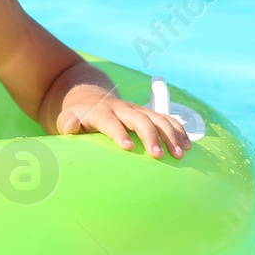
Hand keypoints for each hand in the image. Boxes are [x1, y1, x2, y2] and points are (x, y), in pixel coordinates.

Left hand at [56, 92, 190, 158]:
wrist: (90, 98)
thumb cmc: (78, 116)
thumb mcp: (67, 117)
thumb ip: (67, 122)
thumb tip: (70, 125)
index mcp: (102, 113)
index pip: (111, 122)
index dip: (119, 133)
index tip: (128, 147)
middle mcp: (123, 109)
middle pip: (140, 119)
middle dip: (150, 136)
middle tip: (157, 155)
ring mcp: (138, 110)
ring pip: (158, 118)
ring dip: (170, 135)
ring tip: (179, 154)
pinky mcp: (148, 114)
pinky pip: (167, 119)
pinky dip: (179, 131)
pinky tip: (187, 146)